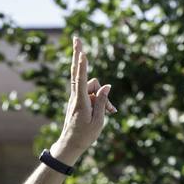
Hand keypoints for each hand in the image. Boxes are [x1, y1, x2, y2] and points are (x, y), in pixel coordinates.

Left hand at [50, 36, 114, 165]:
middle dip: (78, 54)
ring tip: (113, 111)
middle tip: (76, 37)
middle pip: (78, 72)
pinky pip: (91, 94)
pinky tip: (111, 111)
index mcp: (80, 103)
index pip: (81, 81)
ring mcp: (76, 97)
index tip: (82, 54)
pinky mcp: (79, 100)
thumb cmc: (85, 136)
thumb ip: (103, 102)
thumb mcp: (98, 121)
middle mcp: (76, 97)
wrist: (70, 145)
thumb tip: (107, 85)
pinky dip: (101, 100)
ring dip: (104, 96)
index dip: (83, 66)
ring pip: (92, 87)